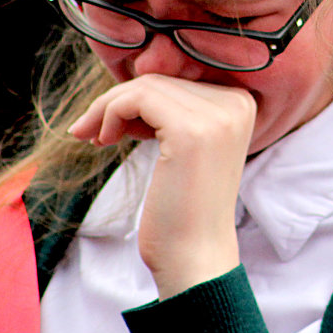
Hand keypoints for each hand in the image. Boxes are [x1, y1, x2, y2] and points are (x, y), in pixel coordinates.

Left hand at [70, 74, 256, 297]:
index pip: (178, 76)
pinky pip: (136, 99)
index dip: (139, 95)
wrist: (195, 256)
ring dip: (107, 108)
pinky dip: (110, 114)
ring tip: (94, 137)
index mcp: (241, 102)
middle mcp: (236, 102)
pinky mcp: (190, 130)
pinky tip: (103, 140)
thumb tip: (133, 78)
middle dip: (116, 101)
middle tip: (90, 130)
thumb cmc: (184, 207)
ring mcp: (217, 116)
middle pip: (160, 79)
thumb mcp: (186, 145)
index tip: (113, 123)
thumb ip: (174, 108)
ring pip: (144, 86)